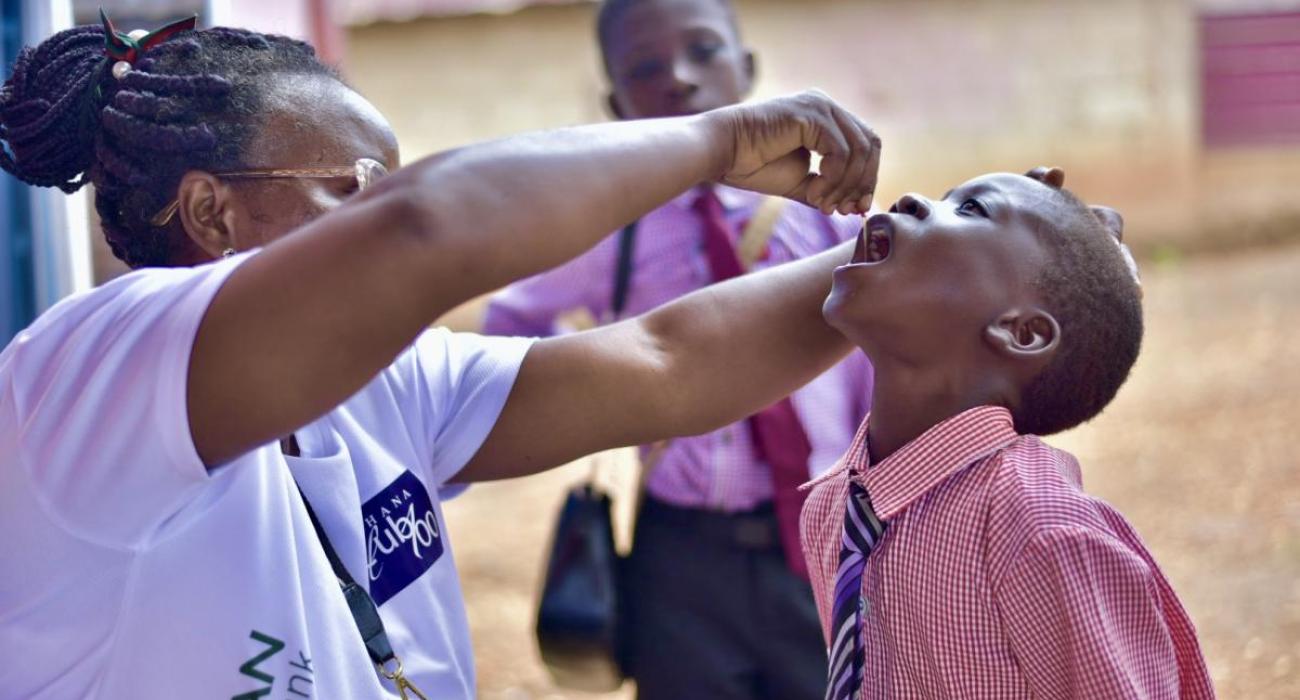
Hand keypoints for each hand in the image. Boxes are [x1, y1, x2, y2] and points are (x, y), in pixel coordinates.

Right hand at [703, 90, 881, 214]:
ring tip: (822, 204)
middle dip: (863, 183)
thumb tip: (856, 207)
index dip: (867, 178)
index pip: (865, 145)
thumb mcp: (800, 182)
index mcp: (825, 118)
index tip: (856, 208)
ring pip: (859, 150)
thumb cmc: (752, 165)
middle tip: (846, 210)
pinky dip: (833, 179)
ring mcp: (820, 107)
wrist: (721, 152)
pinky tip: (814, 192)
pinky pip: (841, 152)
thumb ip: (827, 189)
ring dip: (844, 186)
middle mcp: (826, 106)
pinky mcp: (811, 114)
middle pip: (870, 145)